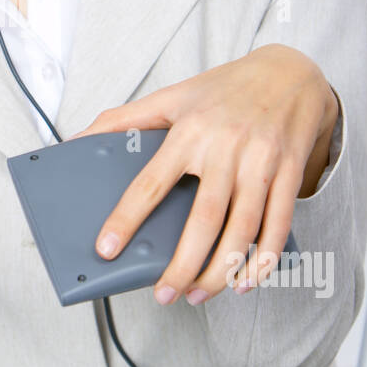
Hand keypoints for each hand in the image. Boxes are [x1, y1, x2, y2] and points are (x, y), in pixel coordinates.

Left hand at [70, 45, 339, 305]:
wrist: (290, 71)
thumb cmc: (224, 88)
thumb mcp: (172, 95)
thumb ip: (123, 118)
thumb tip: (76, 140)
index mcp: (190, 131)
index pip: (151, 182)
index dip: (127, 218)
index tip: (107, 248)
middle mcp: (226, 148)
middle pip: (203, 218)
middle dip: (182, 264)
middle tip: (163, 294)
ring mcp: (261, 162)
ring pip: (242, 229)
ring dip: (221, 270)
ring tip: (198, 294)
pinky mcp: (289, 174)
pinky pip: (277, 225)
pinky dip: (262, 259)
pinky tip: (244, 281)